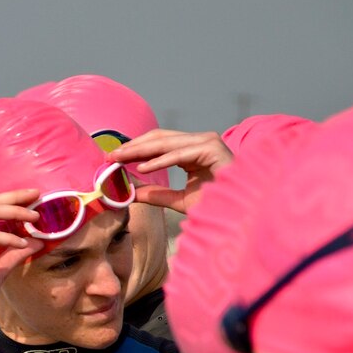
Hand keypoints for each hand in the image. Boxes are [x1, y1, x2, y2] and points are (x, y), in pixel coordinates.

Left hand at [111, 129, 233, 214]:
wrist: (242, 212)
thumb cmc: (217, 206)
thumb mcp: (180, 200)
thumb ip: (158, 195)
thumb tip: (132, 194)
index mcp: (193, 149)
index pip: (158, 144)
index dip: (135, 149)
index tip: (113, 159)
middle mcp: (200, 141)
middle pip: (159, 139)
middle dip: (133, 147)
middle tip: (110, 156)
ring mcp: (208, 142)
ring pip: (166, 143)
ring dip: (140, 151)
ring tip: (119, 159)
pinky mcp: (212, 149)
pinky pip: (179, 154)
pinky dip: (160, 161)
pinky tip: (141, 168)